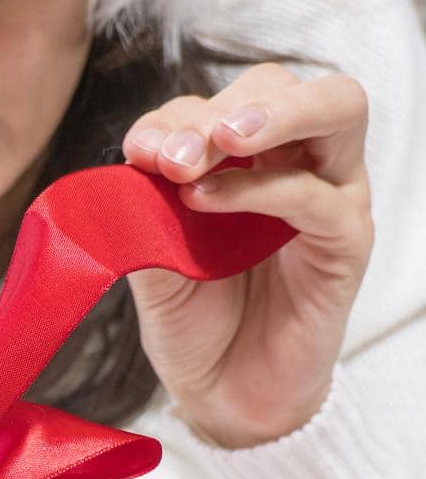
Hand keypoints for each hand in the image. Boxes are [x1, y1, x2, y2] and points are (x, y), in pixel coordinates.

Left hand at [120, 62, 373, 448]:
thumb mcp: (152, 258)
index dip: (175, 115)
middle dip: (223, 105)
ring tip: (215, 143)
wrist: (221, 392)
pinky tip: (207, 204)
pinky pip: (320, 196)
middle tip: (177, 151)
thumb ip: (146, 208)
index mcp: (246, 159)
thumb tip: (132, 160)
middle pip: (284, 86)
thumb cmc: (194, 321)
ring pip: (335, 110)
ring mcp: (328, 197)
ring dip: (269, 114)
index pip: (222, 102)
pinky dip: (263, 189)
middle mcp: (296, 164)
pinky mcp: (346, 242)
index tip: (136, 150)